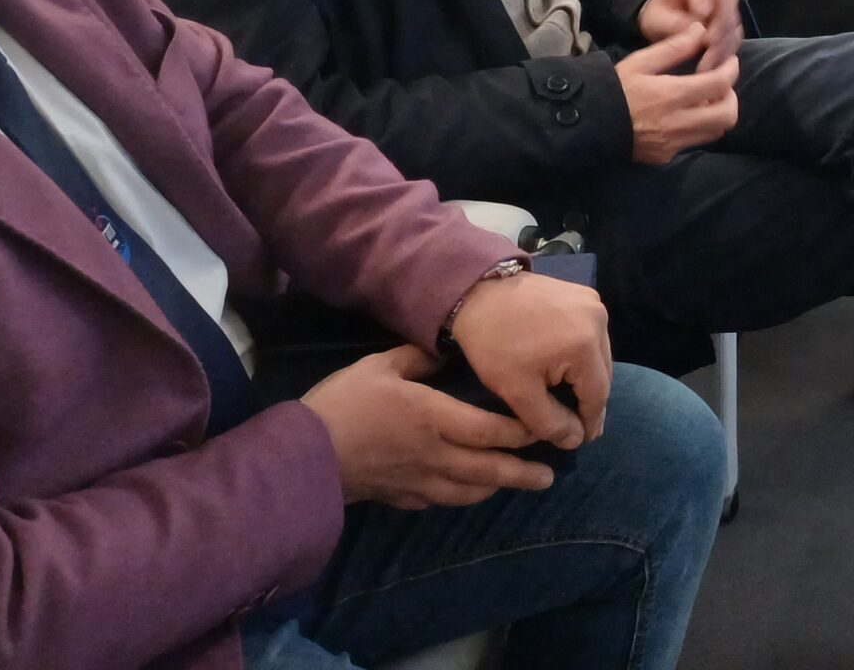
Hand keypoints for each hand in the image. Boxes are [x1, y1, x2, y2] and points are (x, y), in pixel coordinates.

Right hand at [302, 343, 554, 508]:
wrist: (304, 456)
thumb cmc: (344, 403)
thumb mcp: (380, 365)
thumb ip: (417, 358)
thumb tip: (442, 354)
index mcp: (434, 418)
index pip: (491, 431)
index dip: (522, 433)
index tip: (546, 430)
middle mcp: (435, 455)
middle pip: (489, 469)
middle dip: (523, 473)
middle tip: (549, 475)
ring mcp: (418, 481)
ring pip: (469, 491)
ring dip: (497, 488)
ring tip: (518, 484)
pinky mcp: (400, 497)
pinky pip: (441, 500)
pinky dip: (462, 496)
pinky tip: (469, 491)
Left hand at [447, 270, 612, 449]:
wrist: (478, 293)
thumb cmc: (494, 343)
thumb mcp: (517, 391)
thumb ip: (549, 422)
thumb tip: (576, 440)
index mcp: (585, 344)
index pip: (598, 394)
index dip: (591, 421)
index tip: (584, 441)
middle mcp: (599, 319)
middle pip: (603, 373)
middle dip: (591, 401)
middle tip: (581, 425)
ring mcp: (594, 303)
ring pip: (600, 354)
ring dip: (589, 377)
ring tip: (575, 400)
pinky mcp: (585, 295)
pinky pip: (593, 335)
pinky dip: (584, 355)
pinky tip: (569, 368)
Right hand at [613, 22, 739, 163]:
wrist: (588, 124)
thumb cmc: (614, 88)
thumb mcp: (640, 62)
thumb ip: (673, 48)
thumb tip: (700, 31)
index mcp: (670, 95)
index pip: (719, 84)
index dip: (731, 71)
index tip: (730, 62)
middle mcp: (676, 123)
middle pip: (727, 115)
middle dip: (731, 97)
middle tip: (721, 84)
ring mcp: (672, 144)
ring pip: (715, 132)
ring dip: (718, 113)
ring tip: (706, 98)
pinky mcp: (666, 156)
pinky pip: (695, 142)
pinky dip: (700, 127)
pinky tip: (687, 114)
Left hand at [636, 0, 744, 72]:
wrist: (664, 19)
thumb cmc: (658, 15)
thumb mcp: (655, 18)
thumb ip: (673, 22)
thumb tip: (699, 30)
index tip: (702, 15)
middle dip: (720, 24)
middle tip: (710, 45)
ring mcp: (724, 5)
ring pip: (734, 21)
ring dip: (724, 43)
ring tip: (709, 64)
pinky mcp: (730, 23)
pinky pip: (734, 37)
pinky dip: (726, 52)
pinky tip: (714, 66)